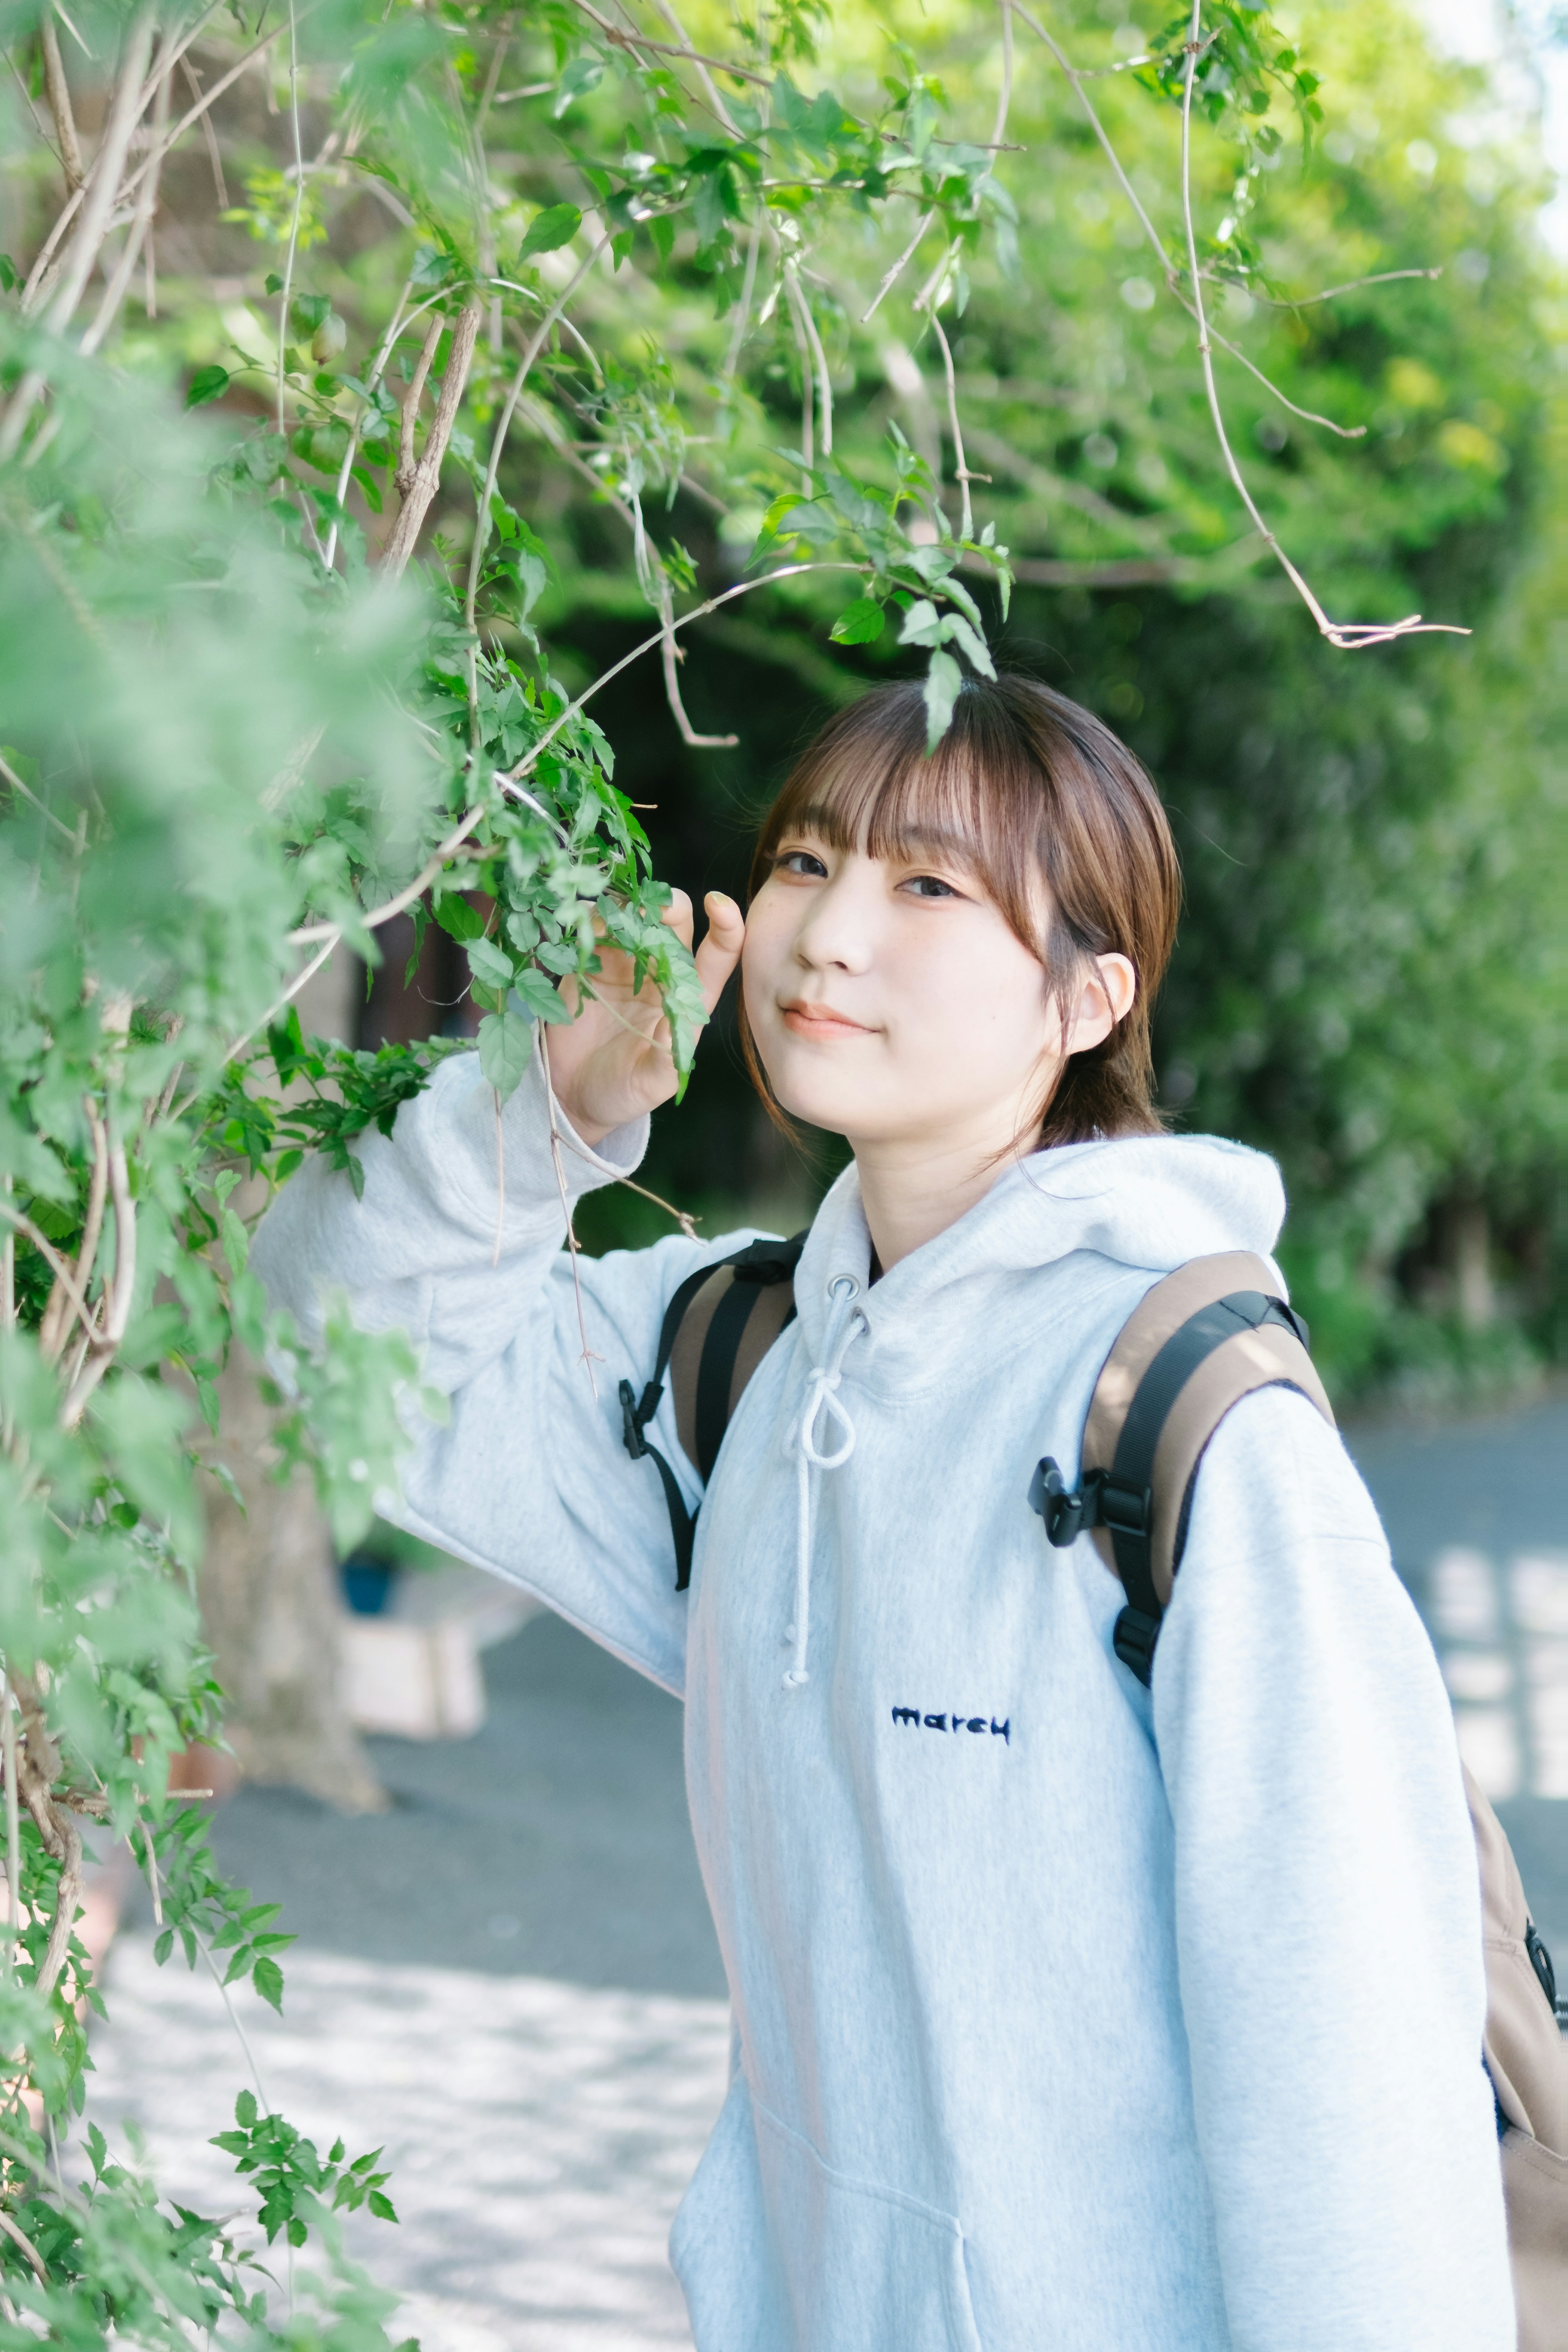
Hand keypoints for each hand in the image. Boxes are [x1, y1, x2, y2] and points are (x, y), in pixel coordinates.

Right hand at [543, 890, 744, 1146]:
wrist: (569, 1096)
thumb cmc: (621, 1093)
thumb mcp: (652, 1082)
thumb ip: (668, 1055)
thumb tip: (677, 1021)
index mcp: (688, 1000)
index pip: (718, 955)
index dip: (726, 927)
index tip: (717, 903)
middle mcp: (660, 974)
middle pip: (674, 923)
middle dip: (666, 906)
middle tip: (644, 910)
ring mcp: (624, 966)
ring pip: (634, 917)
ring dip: (627, 907)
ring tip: (611, 916)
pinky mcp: (589, 964)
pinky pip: (594, 929)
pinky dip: (591, 917)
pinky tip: (585, 923)